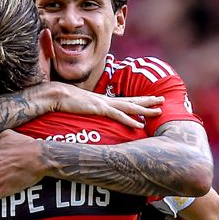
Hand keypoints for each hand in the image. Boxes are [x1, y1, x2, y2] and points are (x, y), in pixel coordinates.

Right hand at [44, 83, 162, 127]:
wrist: (55, 94)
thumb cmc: (64, 102)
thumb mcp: (79, 107)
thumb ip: (85, 110)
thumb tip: (86, 114)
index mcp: (102, 100)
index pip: (124, 100)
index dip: (137, 100)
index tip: (149, 100)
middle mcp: (106, 100)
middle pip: (132, 100)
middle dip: (148, 100)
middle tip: (162, 100)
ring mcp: (104, 103)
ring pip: (130, 106)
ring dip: (146, 109)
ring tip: (159, 110)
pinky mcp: (100, 108)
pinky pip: (118, 115)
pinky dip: (130, 120)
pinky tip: (140, 124)